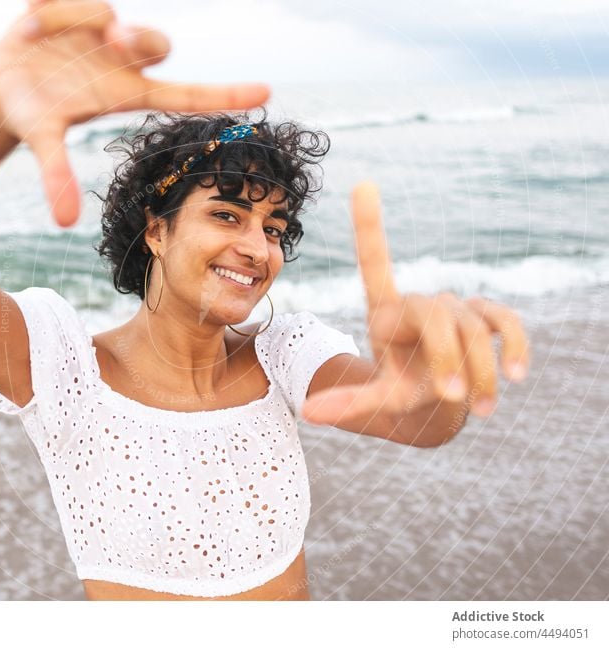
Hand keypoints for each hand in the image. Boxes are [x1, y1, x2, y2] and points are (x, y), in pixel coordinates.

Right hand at [0, 0, 269, 225]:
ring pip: (108, 12)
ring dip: (79, 18)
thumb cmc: (33, 114)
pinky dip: (51, 7)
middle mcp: (124, 61)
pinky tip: (31, 20)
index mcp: (126, 93)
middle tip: (112, 40)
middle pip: (157, 44)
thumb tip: (64, 222)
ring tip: (40, 30)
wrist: (3, 83)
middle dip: (139, 39)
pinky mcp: (80, 6)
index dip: (224, 94)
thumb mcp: (42, 139)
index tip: (267, 92)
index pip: (186, 94)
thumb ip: (56, 175)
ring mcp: (103, 30)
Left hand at [302, 182, 529, 425]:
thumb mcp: (376, 400)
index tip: (363, 184)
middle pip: (436, 313)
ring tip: (482, 409)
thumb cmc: (402, 391)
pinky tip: (515, 375)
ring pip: (473, 328)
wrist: (439, 399)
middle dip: (446, 357)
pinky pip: (505, 321)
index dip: (370, 225)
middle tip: (448, 395)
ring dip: (480, 371)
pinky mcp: (486, 316)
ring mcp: (454, 307)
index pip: (375, 264)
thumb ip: (348, 403)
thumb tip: (306, 413)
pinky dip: (514, 347)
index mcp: (384, 314)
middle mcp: (417, 304)